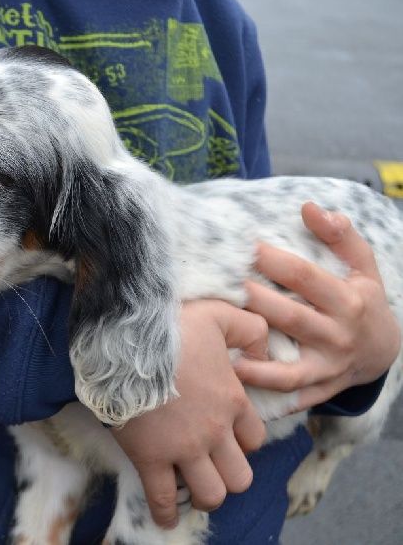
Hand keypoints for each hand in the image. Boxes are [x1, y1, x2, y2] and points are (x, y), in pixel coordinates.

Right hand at [111, 300, 267, 528]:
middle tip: (212, 466)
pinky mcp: (150, 457)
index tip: (227, 437)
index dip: (243, 442)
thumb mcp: (221, 313)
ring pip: (211, 494)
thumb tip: (260, 353)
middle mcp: (215, 432)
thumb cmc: (172, 324)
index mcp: (233, 401)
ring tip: (191, 489)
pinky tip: (165, 518)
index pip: (255, 439)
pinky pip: (162, 499)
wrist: (126, 337)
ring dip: (204, 495)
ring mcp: (184, 448)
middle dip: (229, 475)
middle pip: (240, 476)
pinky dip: (165, 513)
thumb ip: (250, 329)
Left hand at [235, 202, 400, 410]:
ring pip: (288, 366)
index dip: (272, 260)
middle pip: (290, 317)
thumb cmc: (364, 300)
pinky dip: (266, 393)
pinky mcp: (319, 389)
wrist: (385, 352)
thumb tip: (309, 207)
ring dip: (255, 358)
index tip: (242, 247)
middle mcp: (338, 335)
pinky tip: (235, 383)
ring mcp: (328, 367)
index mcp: (348, 300)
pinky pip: (291, 396)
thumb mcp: (364, 267)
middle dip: (254, 301)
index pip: (305, 277)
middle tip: (219, 286)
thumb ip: (341, 236)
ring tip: (220, 344)